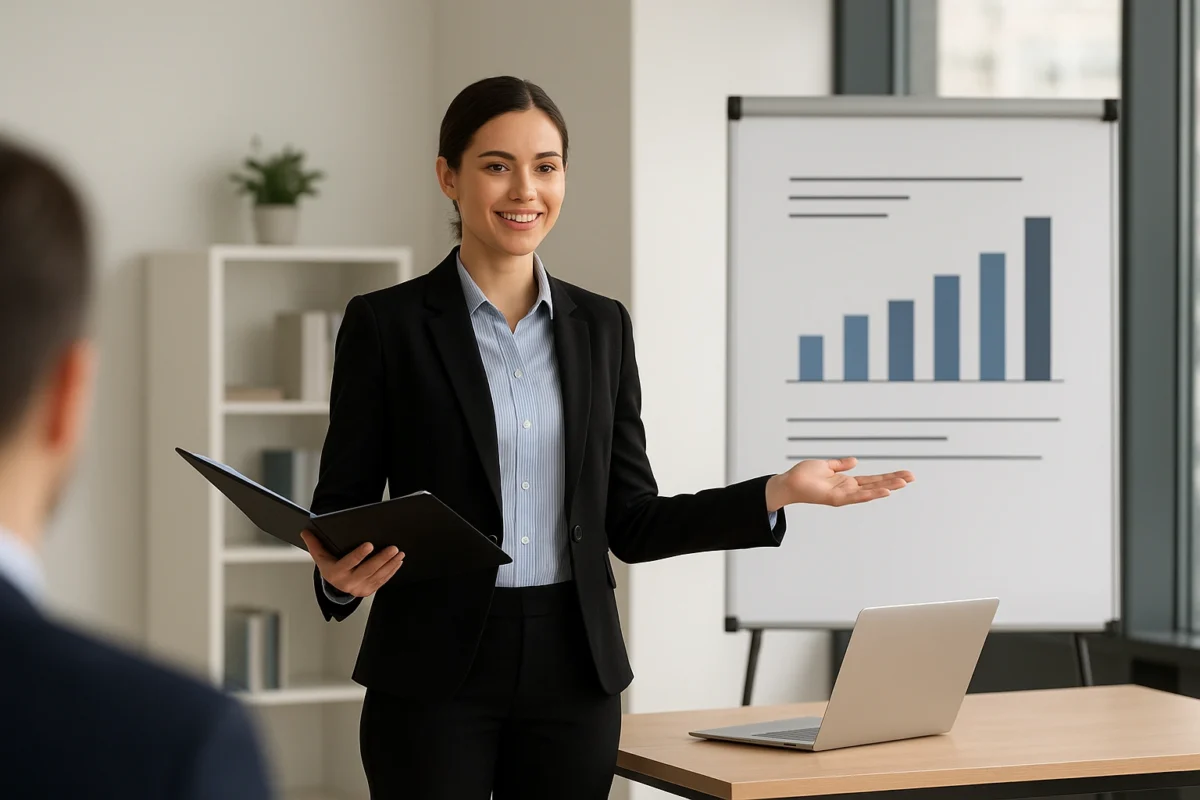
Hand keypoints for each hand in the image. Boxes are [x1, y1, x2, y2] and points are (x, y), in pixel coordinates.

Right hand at [301, 530, 404, 597]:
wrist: (335, 587)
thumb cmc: (330, 567)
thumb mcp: (320, 556)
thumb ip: (314, 544)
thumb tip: (305, 531)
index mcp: (335, 573)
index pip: (348, 563)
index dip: (359, 555)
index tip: (370, 544)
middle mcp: (348, 583)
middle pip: (367, 570)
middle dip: (381, 559)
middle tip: (393, 548)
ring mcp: (360, 588)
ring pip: (378, 575)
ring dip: (390, 564)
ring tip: (399, 552)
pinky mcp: (369, 590)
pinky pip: (382, 580)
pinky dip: (392, 570)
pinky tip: (398, 561)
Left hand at [765, 457, 913, 510]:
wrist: (789, 483)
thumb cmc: (804, 475)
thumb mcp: (826, 465)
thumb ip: (840, 464)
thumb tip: (855, 461)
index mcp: (847, 482)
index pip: (873, 479)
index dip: (889, 476)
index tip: (905, 474)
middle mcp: (848, 489)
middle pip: (876, 485)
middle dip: (894, 481)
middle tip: (912, 478)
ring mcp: (843, 495)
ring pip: (870, 491)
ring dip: (887, 487)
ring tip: (903, 484)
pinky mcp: (836, 498)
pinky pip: (856, 496)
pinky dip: (870, 494)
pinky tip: (884, 492)